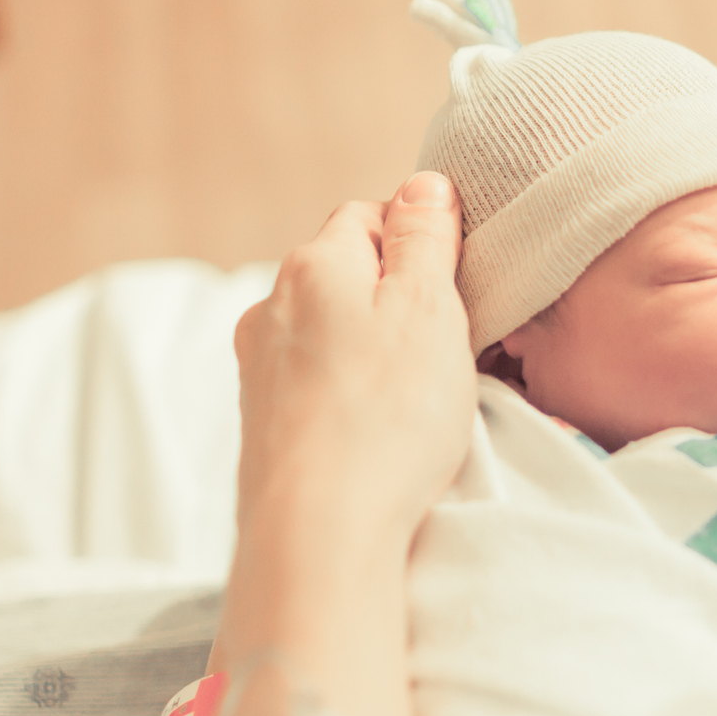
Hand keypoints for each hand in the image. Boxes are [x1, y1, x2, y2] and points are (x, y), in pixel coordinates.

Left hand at [232, 173, 475, 550]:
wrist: (320, 530)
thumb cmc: (387, 417)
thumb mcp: (428, 308)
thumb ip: (426, 240)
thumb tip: (424, 185)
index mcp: (314, 264)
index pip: (369, 216)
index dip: (419, 244)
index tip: (455, 287)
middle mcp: (272, 306)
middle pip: (346, 276)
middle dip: (393, 299)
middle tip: (445, 346)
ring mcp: (261, 368)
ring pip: (330, 333)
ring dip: (371, 350)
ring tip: (415, 399)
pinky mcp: (264, 423)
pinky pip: (317, 385)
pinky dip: (349, 395)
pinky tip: (379, 432)